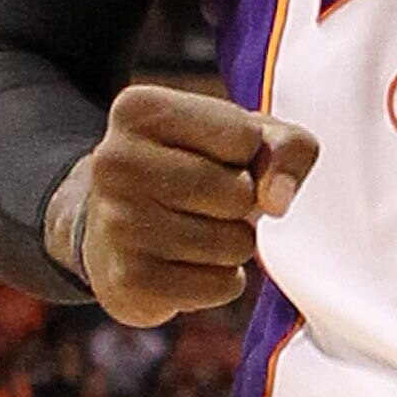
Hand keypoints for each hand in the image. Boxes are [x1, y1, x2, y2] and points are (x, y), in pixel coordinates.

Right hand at [47, 80, 319, 324]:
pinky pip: (222, 286)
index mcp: (139, 110)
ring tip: (196, 232)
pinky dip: (221, 281)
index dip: (248, 155)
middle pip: (239, 193)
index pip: (244, 137)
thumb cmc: (188, 170)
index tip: (213, 158)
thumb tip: (278, 199)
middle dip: (243, 204)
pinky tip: (187, 265)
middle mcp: (115, 161)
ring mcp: (117, 224)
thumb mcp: (240, 137)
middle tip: (207, 203)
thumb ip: (285, 146)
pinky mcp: (129, 282)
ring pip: (233, 244)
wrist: (111, 231)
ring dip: (233, 244)